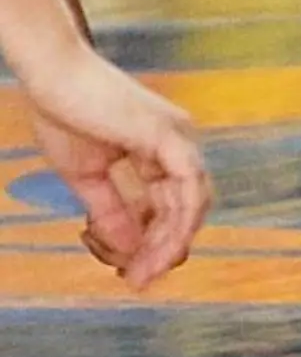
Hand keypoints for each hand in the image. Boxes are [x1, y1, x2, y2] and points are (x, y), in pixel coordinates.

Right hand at [21, 49, 211, 289]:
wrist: (51, 76)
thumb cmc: (65, 112)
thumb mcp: (88, 175)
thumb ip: (110, 209)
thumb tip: (125, 247)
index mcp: (162, 149)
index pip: (172, 203)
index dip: (156, 239)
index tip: (133, 271)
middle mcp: (179, 142)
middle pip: (187, 206)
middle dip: (165, 248)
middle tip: (139, 281)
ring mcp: (179, 136)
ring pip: (192, 201)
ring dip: (171, 242)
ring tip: (144, 273)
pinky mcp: (169, 134)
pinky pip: (187, 186)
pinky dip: (176, 220)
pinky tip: (156, 247)